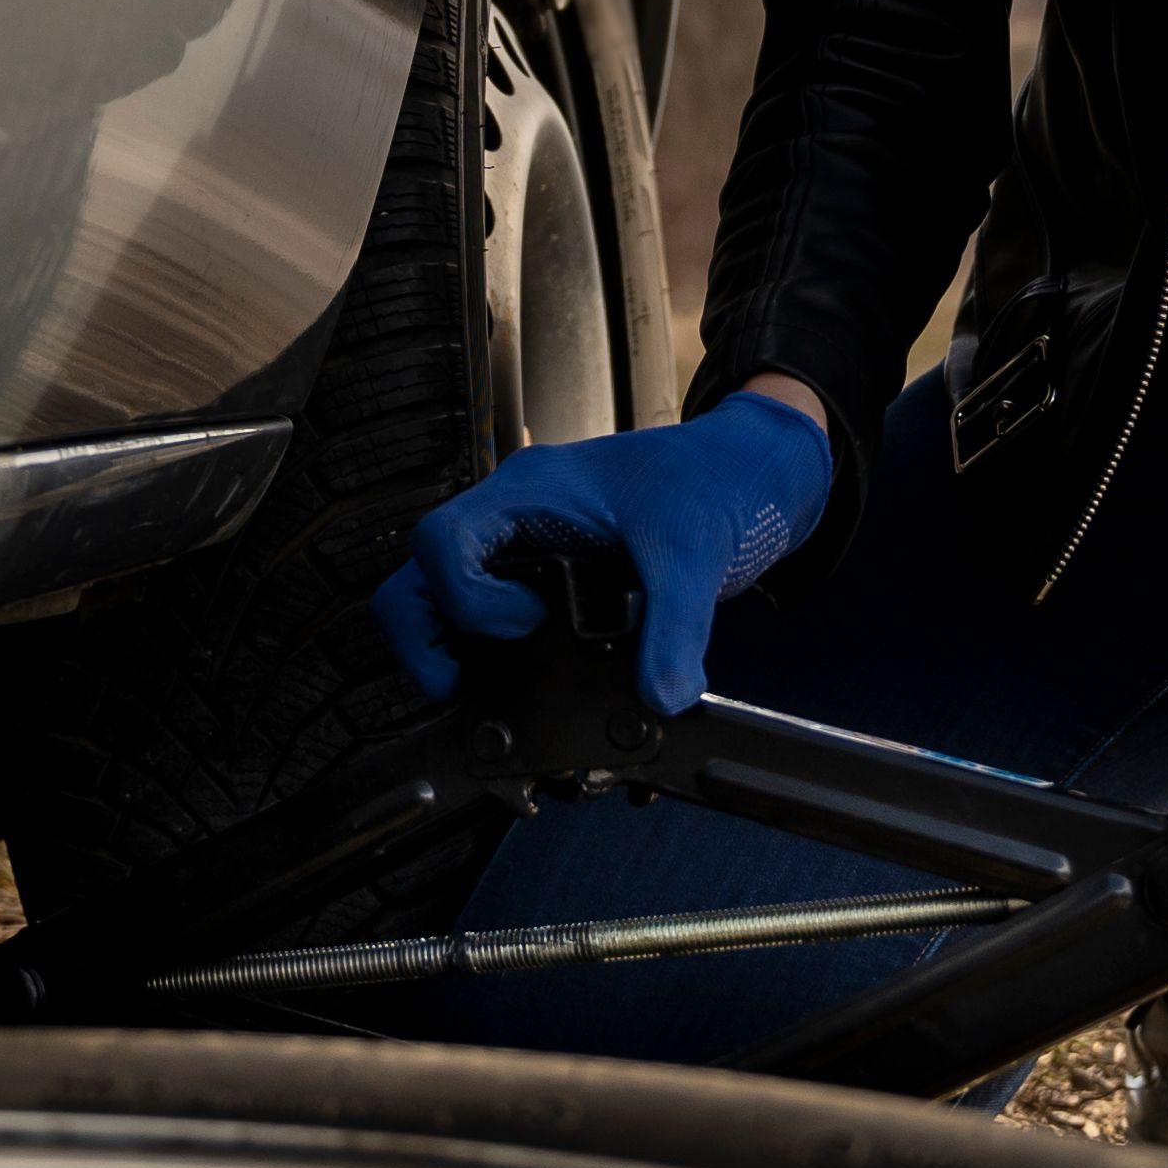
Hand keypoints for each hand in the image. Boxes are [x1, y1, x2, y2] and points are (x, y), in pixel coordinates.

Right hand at [371, 393, 832, 713]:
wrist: (748, 472)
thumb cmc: (712, 478)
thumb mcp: (695, 550)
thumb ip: (676, 628)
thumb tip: (661, 695)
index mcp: (531, 492)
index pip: (442, 541)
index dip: (465, 598)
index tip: (524, 627)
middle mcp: (513, 519)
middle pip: (419, 579)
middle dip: (428, 643)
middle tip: (467, 689)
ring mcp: (522, 548)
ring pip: (443, 601)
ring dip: (456, 652)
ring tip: (495, 694)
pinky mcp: (545, 579)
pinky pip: (490, 616)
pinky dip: (495, 657)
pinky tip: (531, 687)